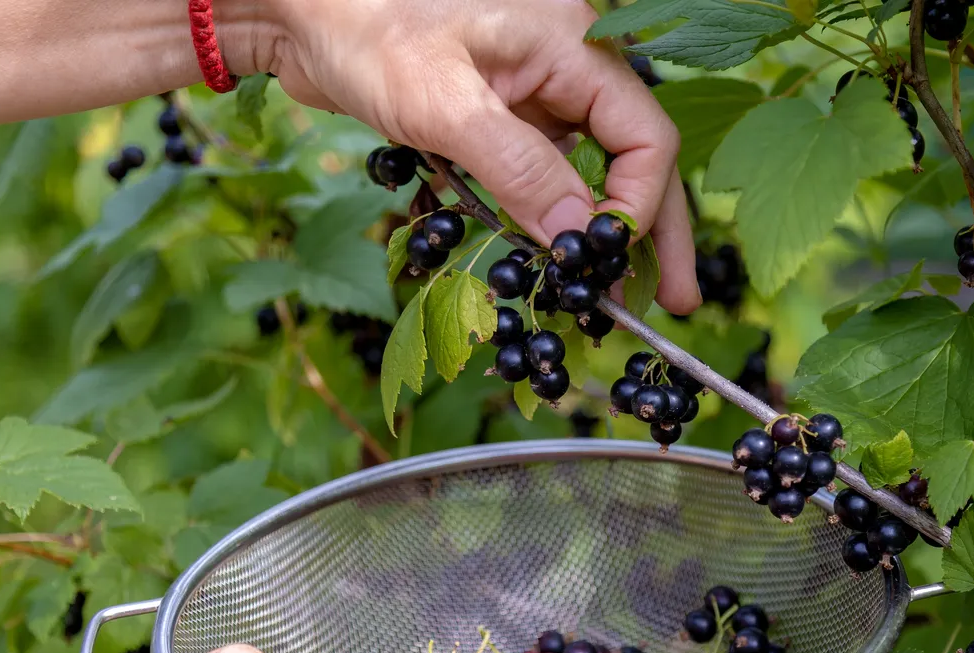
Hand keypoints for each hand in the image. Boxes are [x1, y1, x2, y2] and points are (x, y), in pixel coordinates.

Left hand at [249, 0, 699, 312]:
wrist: (297, 9)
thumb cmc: (366, 31)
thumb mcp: (446, 104)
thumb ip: (519, 169)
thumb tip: (580, 238)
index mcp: (572, 47)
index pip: (643, 137)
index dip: (636, 206)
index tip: (604, 263)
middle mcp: (565, 69)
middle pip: (635, 159)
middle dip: (654, 232)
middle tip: (675, 302)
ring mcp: (532, 95)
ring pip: (591, 173)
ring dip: (603, 236)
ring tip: (615, 299)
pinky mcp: (496, 119)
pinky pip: (543, 176)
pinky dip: (552, 222)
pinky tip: (554, 266)